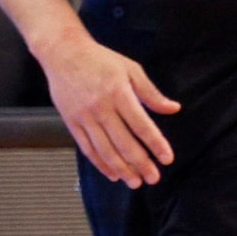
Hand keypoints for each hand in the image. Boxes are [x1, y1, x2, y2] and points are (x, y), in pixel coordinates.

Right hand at [39, 33, 179, 187]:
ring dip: (122, 169)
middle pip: (124, 142)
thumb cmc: (99, 59)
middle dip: (141, 163)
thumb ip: (151, 93)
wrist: (63, 53)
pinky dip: (100, 164)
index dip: (156, 144)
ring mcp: (84, 117)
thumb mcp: (130, 69)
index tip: (167, 158)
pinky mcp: (71, 122)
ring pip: (105, 150)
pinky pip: (87, 148)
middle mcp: (101, 107)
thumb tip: (173, 109)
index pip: (141, 125)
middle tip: (153, 178)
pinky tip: (112, 174)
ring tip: (135, 182)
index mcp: (119, 93)